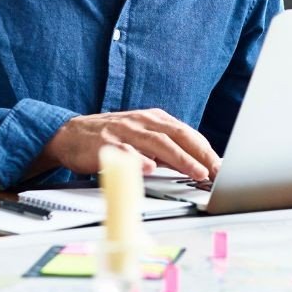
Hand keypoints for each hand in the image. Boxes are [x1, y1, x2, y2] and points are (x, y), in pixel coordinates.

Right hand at [38, 108, 220, 180]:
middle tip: (214, 171)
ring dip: (180, 158)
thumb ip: (167, 149)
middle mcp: (143, 122)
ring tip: (195, 172)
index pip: (187, 133)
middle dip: (200, 154)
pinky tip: (150, 168)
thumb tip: (196, 164)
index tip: (220, 166)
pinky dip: (139, 159)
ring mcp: (125, 131)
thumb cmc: (113, 137)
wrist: (71, 134)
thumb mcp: (144, 138)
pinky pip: (125, 151)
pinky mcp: (106, 143)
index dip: (206, 150)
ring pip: (158, 143)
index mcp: (155, 119)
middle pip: (178, 136)